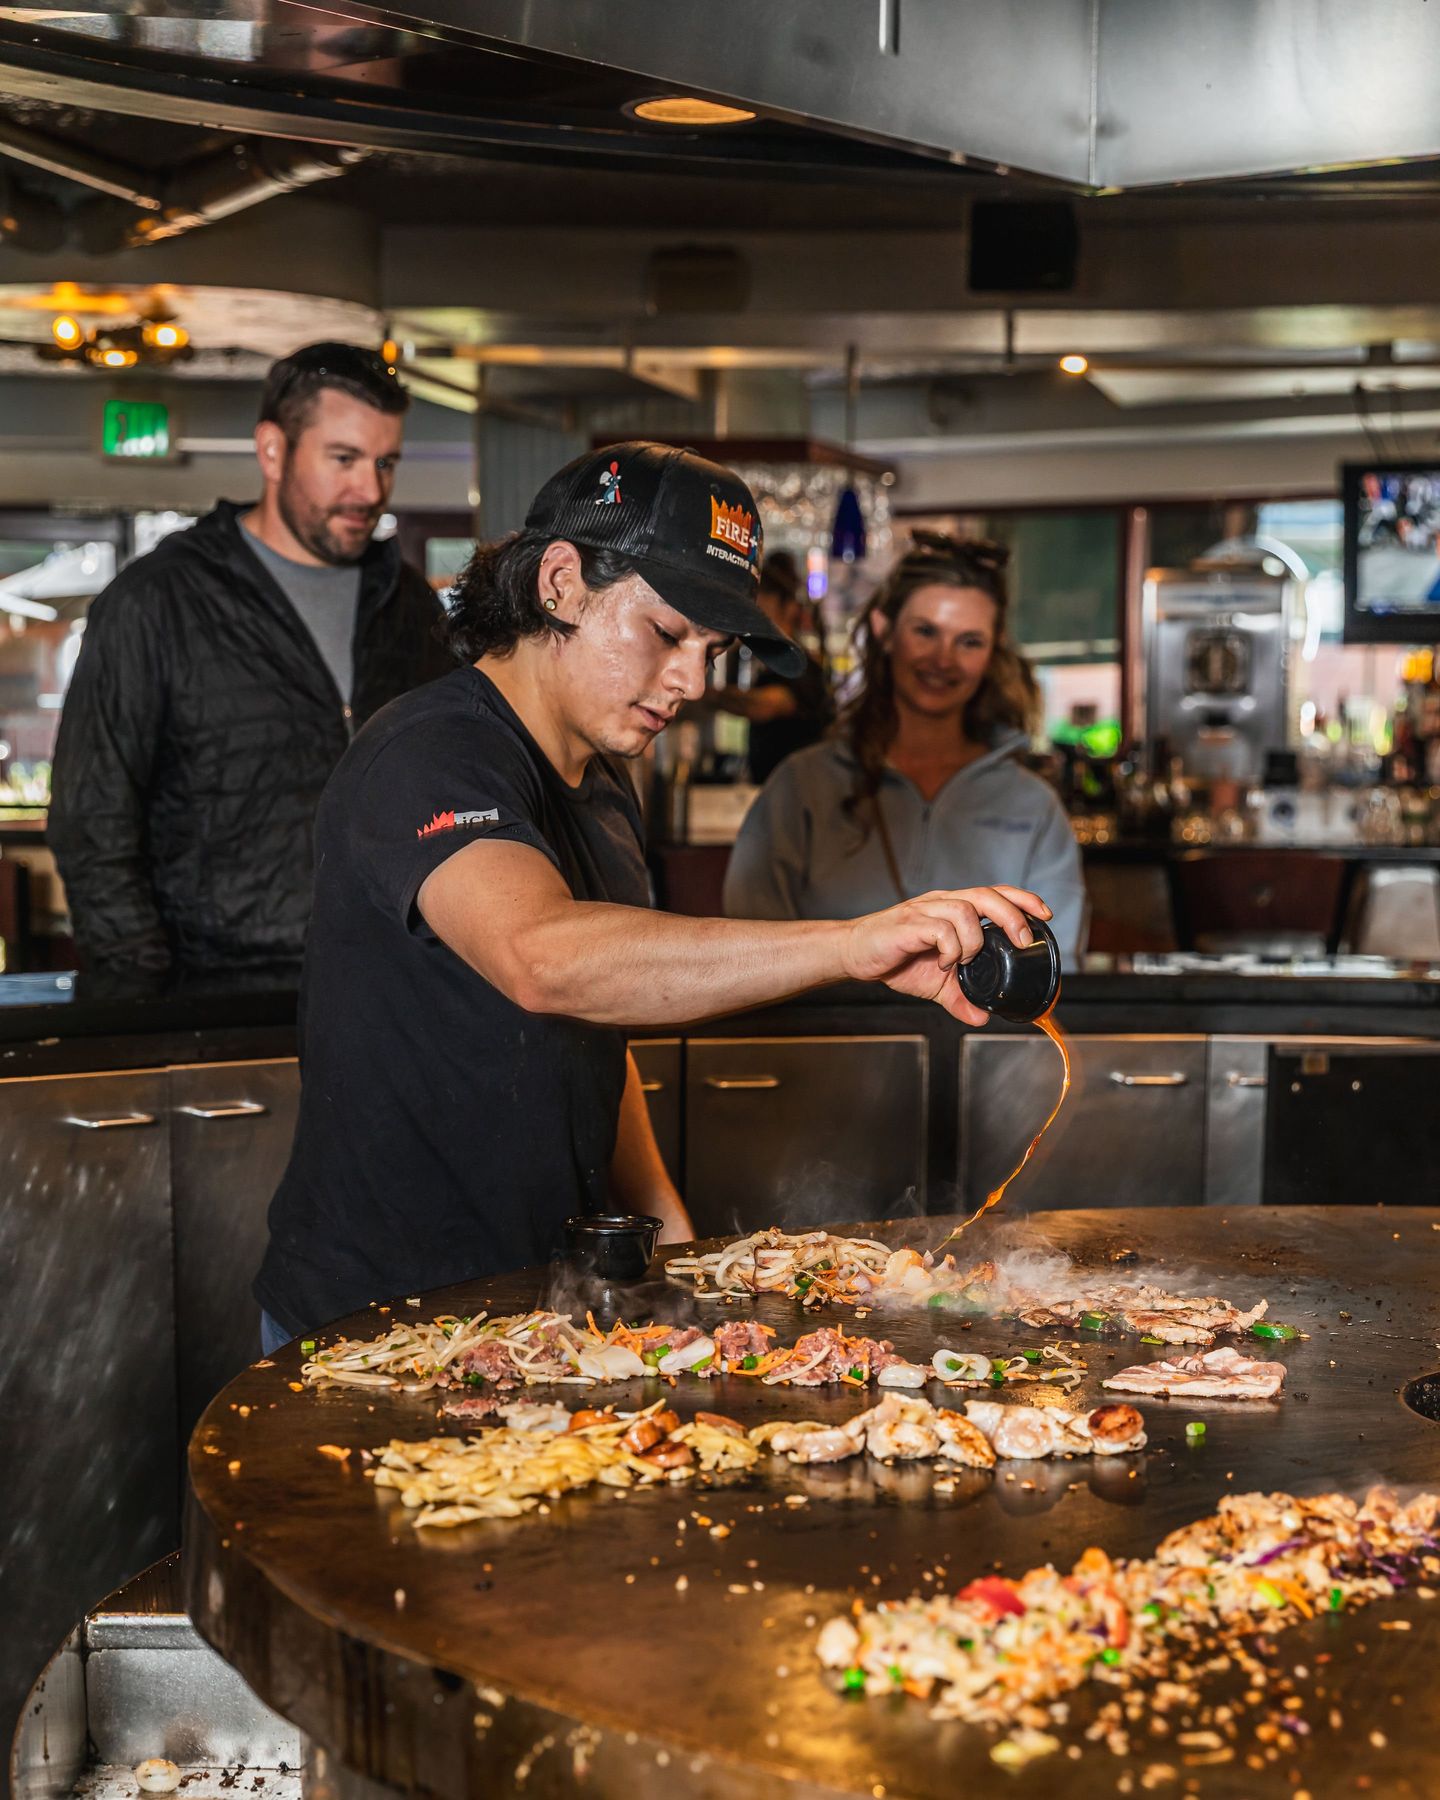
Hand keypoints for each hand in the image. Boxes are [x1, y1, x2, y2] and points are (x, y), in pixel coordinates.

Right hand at [840, 886, 1051, 1025]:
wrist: (855, 954)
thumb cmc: (895, 959)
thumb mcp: (936, 985)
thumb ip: (962, 998)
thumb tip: (983, 1018)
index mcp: (953, 909)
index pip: (995, 893)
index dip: (1022, 899)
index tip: (1045, 914)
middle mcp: (942, 903)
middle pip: (986, 894)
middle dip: (1011, 915)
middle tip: (1021, 940)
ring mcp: (925, 910)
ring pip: (965, 911)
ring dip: (974, 941)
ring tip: (963, 962)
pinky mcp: (909, 923)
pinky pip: (941, 928)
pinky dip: (951, 948)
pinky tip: (943, 963)